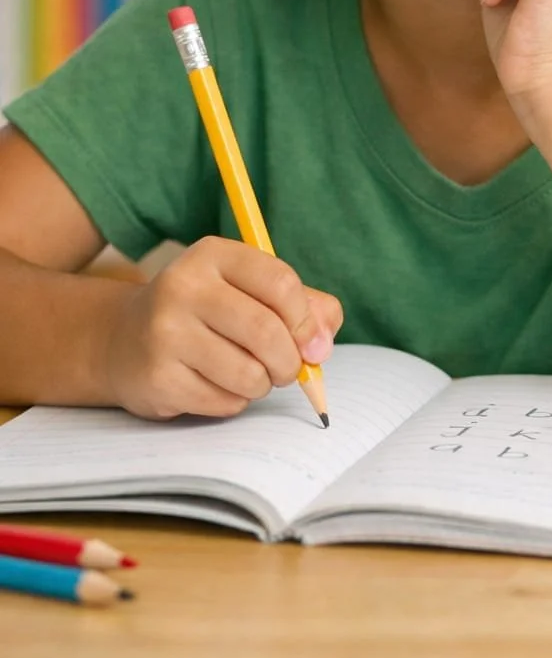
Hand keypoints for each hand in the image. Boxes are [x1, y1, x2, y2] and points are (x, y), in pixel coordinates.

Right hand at [104, 237, 342, 420]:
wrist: (124, 339)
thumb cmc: (208, 313)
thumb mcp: (251, 291)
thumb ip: (304, 305)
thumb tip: (322, 344)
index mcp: (214, 255)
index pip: (280, 283)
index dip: (306, 320)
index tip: (313, 344)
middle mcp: (184, 286)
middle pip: (266, 332)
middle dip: (289, 362)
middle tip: (287, 370)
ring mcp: (165, 332)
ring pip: (249, 374)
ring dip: (262, 385)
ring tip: (249, 376)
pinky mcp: (158, 376)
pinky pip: (224, 402)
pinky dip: (234, 401)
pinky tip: (215, 385)